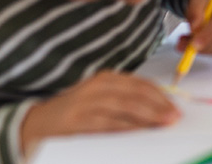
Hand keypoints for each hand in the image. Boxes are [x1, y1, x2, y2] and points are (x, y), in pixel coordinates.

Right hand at [20, 71, 178, 154]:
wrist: (36, 124)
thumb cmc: (75, 113)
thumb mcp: (101, 101)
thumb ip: (125, 102)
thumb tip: (159, 112)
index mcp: (106, 79)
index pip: (140, 84)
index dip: (161, 96)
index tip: (176, 107)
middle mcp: (97, 86)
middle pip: (135, 94)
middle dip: (158, 106)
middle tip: (174, 117)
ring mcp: (85, 102)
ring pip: (124, 107)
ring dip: (146, 116)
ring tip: (162, 124)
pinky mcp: (76, 120)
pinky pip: (106, 123)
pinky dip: (125, 127)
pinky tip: (138, 132)